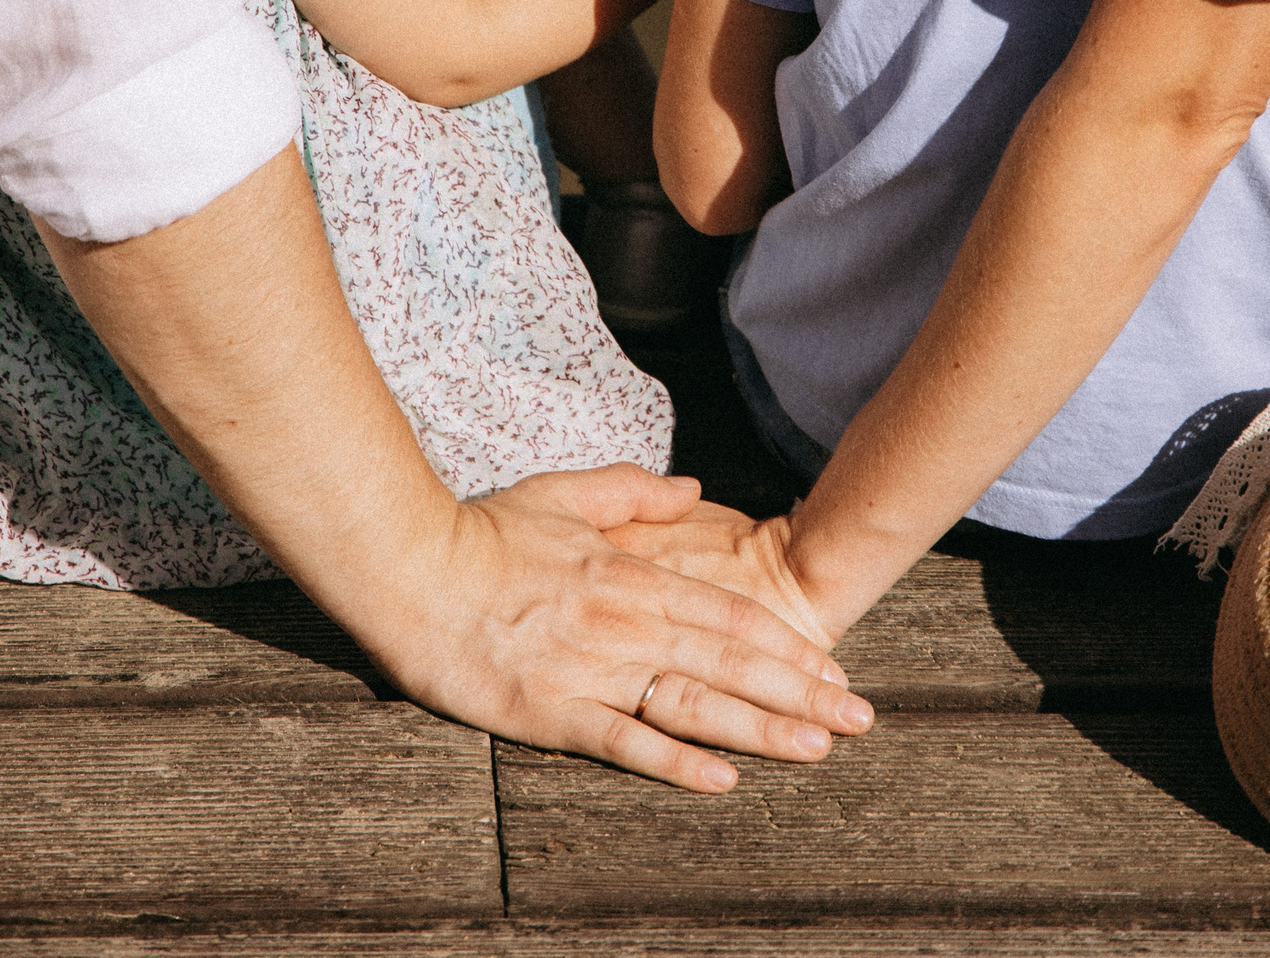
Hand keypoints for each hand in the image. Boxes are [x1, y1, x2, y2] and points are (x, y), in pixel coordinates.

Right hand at [347, 464, 872, 793]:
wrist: (409, 568)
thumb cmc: (482, 531)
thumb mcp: (565, 492)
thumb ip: (635, 492)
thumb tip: (691, 489)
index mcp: (632, 575)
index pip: (731, 615)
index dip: (788, 644)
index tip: (833, 667)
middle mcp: (627, 624)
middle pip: (732, 662)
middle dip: (802, 692)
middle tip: (860, 718)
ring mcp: (593, 670)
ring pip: (694, 704)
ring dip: (762, 728)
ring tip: (818, 748)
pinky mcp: (552, 713)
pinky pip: (626, 742)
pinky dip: (678, 763)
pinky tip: (724, 780)